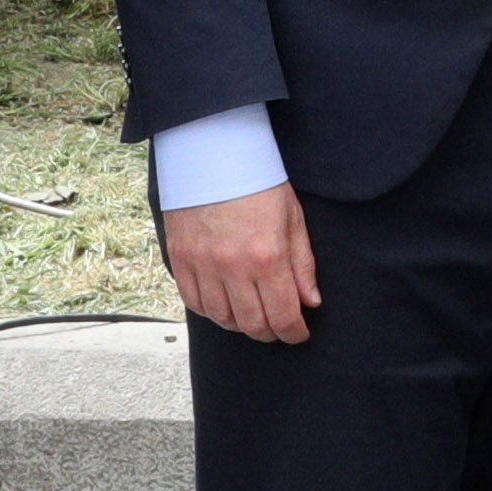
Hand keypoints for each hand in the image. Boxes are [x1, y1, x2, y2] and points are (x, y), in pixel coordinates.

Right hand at [163, 182, 319, 343]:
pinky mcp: (181, 260)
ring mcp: (203, 265)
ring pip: (222, 318)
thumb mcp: (293, 219)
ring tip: (253, 316)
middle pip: (252, 324)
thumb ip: (302, 265)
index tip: (299, 334)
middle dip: (270, 333)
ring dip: (240, 324)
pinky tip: (224, 306)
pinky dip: (211, 312)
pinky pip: (194, 303)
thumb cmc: (259, 184)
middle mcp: (233, 267)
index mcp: (268, 257)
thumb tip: (310, 302)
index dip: (294, 332)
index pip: (283, 315)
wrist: (214, 156)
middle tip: (278, 329)